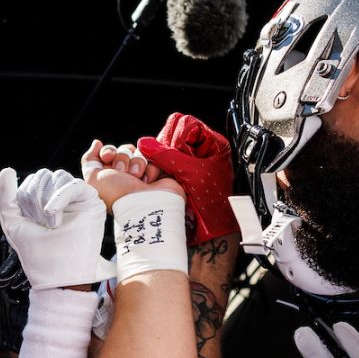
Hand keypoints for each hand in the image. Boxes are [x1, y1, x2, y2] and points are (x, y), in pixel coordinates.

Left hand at [0, 167, 115, 289]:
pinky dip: (59, 196)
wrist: (58, 275)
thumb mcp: (13, 222)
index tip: (30, 221)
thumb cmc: (37, 254)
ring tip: (50, 223)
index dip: (25, 197)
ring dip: (47, 199)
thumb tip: (6, 170)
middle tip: (40, 223)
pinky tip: (54, 215)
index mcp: (43, 201)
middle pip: (43, 175)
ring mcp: (77, 199)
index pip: (32, 180)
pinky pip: (74, 184)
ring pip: (58, 177)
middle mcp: (61, 197)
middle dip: (35, 197)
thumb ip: (6, 196)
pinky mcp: (91, 202)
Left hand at [81, 140, 182, 210]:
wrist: (142, 205)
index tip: (108, 157)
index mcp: (109, 175)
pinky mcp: (159, 173)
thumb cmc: (116, 194)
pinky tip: (148, 181)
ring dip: (136, 164)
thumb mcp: (93, 179)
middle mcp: (125, 174)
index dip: (108, 151)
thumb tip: (97, 143)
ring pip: (139, 153)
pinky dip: (150, 169)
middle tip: (123, 173)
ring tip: (136, 178)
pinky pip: (154, 159)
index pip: (109, 151)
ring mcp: (143, 174)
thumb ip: (89, 159)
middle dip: (122, 158)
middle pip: (124, 150)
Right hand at [137, 113, 237, 244]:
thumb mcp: (191, 174)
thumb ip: (168, 156)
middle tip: (162, 163)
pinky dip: (157, 171)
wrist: (213, 233)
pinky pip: (164, 166)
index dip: (175, 136)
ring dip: (158, 161)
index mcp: (213, 145)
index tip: (169, 149)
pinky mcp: (180, 177)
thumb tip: (145, 143)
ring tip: (158, 173)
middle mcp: (202, 153)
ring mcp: (190, 165)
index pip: (187, 124)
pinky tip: (156, 179)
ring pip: (166, 152)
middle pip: (173, 137)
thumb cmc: (213, 205)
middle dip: (164, 150)